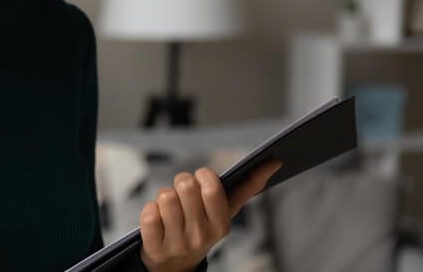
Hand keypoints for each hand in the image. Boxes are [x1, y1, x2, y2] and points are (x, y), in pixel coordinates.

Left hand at [138, 159, 281, 271]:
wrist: (176, 264)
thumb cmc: (203, 226)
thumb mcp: (225, 211)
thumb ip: (248, 186)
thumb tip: (274, 161)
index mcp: (222, 225)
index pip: (212, 187)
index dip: (203, 175)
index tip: (202, 178)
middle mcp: (201, 236)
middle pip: (185, 186)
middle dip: (181, 181)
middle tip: (184, 193)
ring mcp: (178, 244)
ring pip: (165, 196)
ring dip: (164, 196)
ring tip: (171, 208)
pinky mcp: (155, 248)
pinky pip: (148, 213)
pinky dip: (150, 210)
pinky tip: (158, 220)